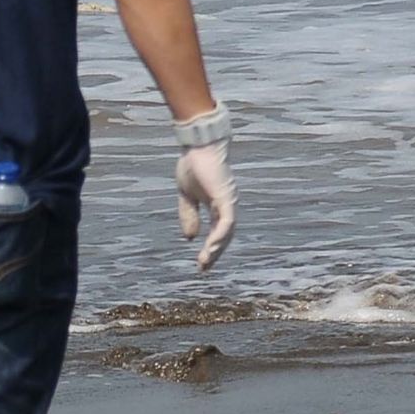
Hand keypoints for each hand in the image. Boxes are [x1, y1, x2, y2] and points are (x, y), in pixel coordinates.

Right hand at [176, 140, 235, 272]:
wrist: (198, 145)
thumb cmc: (194, 164)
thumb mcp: (186, 195)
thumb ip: (189, 215)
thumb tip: (190, 238)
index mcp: (217, 205)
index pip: (217, 231)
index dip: (210, 247)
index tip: (201, 263)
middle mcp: (226, 205)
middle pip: (224, 235)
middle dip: (214, 253)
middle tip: (204, 268)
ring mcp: (228, 201)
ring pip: (227, 231)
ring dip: (217, 248)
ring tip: (206, 261)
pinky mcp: (225, 197)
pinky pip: (226, 222)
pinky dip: (220, 235)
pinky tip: (211, 247)